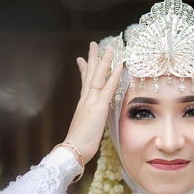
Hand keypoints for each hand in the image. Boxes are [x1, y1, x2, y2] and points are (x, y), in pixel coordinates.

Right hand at [62, 42, 122, 163]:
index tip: (82, 58)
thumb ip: (90, 119)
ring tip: (108, 47)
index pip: (85, 82)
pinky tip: (119, 65)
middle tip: (94, 44)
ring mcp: (92, 101)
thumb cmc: (80, 142)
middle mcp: (86, 98)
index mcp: (84, 103)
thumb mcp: (86, 127)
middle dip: (93, 58)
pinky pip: (108, 88)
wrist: (73, 149)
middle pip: (90, 74)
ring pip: (98, 76)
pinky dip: (114, 75)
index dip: (84, 69)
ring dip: (104, 61)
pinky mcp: (98, 106)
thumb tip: (93, 117)